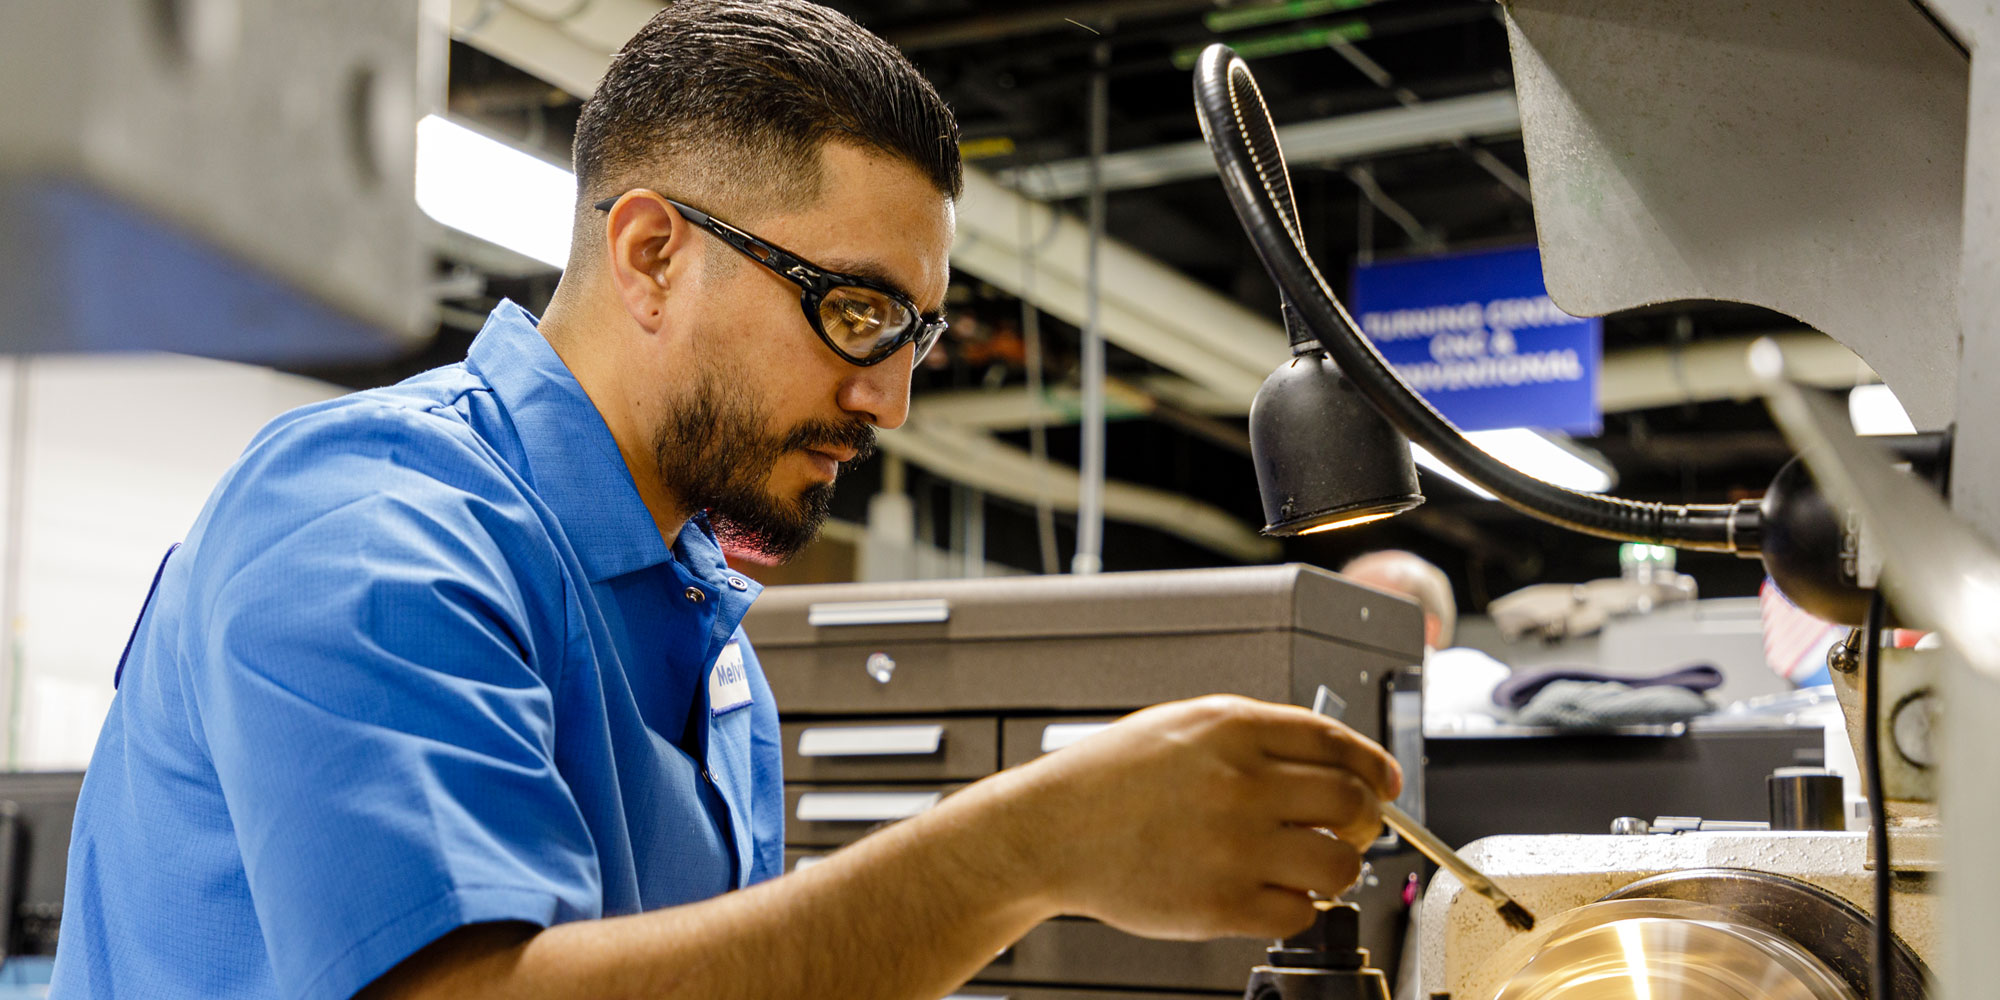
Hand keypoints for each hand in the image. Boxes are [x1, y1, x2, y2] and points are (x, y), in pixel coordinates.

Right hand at [995, 694, 1400, 941]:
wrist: (1051, 830)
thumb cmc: (1110, 780)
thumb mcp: (1183, 725)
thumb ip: (1255, 735)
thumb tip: (1329, 758)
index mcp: (1232, 731)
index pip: (1337, 744)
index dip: (1373, 766)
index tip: (1384, 783)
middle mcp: (1239, 784)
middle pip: (1350, 804)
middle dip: (1365, 820)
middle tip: (1352, 829)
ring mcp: (1232, 847)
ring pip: (1338, 864)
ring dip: (1337, 868)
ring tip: (1313, 866)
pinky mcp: (1221, 904)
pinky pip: (1299, 912)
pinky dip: (1297, 907)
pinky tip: (1274, 893)